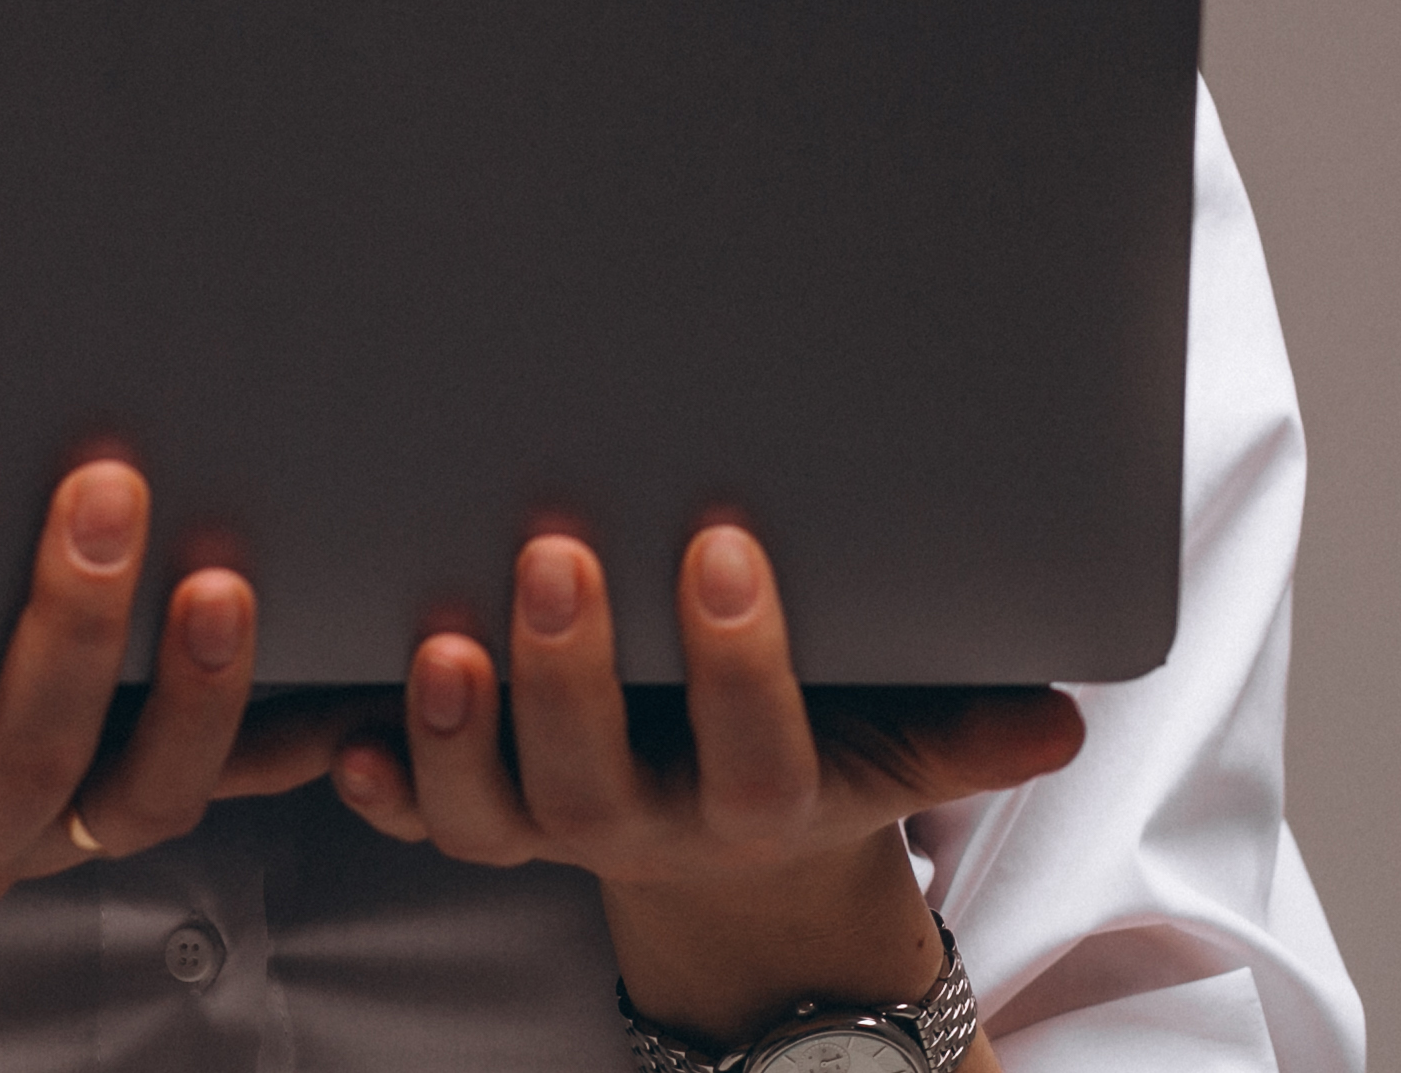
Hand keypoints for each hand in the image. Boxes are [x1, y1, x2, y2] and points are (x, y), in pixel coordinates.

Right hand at [0, 449, 344, 932]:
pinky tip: (340, 668)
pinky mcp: (116, 823)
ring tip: (224, 574)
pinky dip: (277, 738)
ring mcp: (48, 843)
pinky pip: (214, 796)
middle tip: (105, 479)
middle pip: (29, 752)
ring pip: (142, 794)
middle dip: (71, 618)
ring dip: (195, 689)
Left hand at [327, 521, 1082, 1050]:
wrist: (742, 855)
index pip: (753, 749)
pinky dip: (377, 781)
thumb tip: (1059, 721)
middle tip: (557, 549)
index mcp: (757, 799)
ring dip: (456, 728)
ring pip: (487, 810)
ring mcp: (551, 824)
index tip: (724, 546)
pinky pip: (414, 818)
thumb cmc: (822, 748)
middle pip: (593, 781)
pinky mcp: (482, 812)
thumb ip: (965, 730)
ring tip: (441, 633)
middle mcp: (645, 824)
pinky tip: (341, 730)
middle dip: (571, 670)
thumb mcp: (899, 747)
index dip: (737, 664)